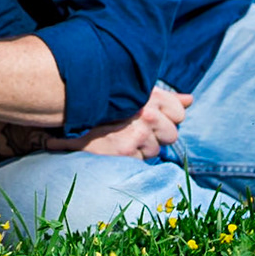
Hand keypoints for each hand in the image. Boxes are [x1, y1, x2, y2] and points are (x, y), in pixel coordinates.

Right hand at [45, 87, 193, 159]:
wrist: (65, 118)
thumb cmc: (100, 105)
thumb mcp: (131, 94)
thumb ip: (163, 98)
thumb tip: (190, 99)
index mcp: (147, 94)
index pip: (179, 111)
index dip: (169, 117)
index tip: (151, 118)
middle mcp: (145, 112)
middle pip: (172, 133)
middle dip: (157, 135)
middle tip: (134, 129)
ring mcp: (136, 133)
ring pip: (156, 149)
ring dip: (142, 148)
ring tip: (122, 137)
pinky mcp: (126, 151)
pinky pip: (142, 161)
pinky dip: (131, 158)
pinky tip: (115, 148)